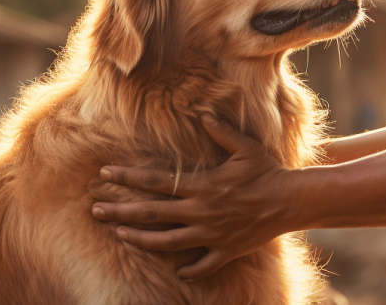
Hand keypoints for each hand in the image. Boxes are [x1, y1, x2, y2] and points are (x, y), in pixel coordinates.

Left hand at [91, 114, 295, 279]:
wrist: (291, 202)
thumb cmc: (268, 171)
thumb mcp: (245, 147)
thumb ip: (221, 132)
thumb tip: (203, 114)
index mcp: (202, 186)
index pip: (155, 182)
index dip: (127, 177)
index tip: (104, 173)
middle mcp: (200, 212)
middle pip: (151, 214)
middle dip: (120, 211)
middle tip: (94, 211)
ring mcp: (211, 234)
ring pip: (167, 242)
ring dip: (140, 239)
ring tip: (120, 235)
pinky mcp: (226, 251)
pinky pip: (202, 265)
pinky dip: (189, 270)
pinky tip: (178, 272)